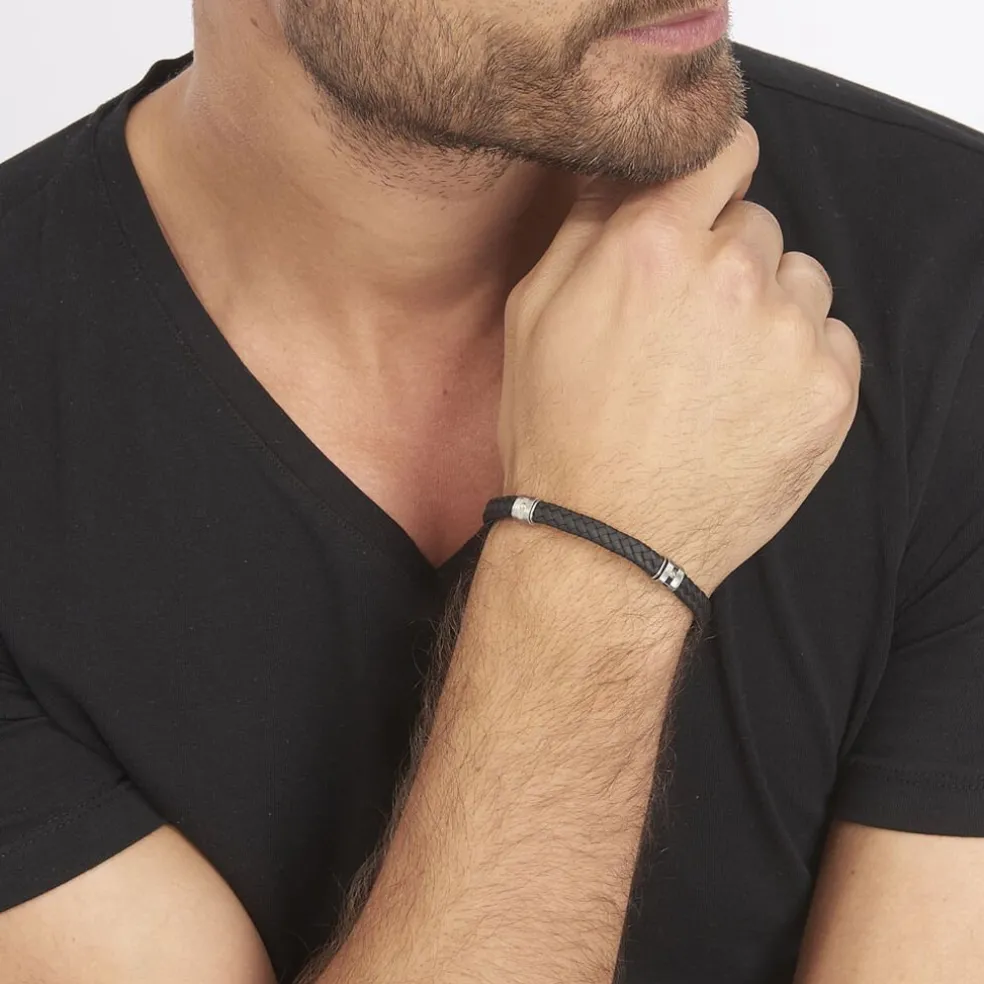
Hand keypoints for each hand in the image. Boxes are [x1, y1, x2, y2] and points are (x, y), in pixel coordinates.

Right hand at [498, 121, 862, 594]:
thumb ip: (589, 224)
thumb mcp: (535, 313)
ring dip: (769, 310)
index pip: (726, 150)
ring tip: (719, 373)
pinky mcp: (828, 389)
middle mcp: (732, 273)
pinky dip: (798, 362)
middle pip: (758, 225)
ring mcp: (789, 333)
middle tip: (687, 328)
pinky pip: (831, 341)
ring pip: (800, 281)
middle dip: (727, 262)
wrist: (608, 540)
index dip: (714, 176)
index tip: (708, 202)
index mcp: (655, 243)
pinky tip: (750, 405)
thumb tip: (627, 169)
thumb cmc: (561, 433)